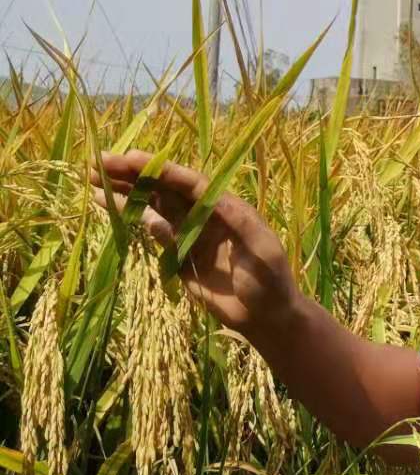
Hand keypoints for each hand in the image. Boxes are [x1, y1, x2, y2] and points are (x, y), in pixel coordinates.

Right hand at [90, 149, 301, 339]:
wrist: (265, 315)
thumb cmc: (271, 281)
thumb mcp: (263, 251)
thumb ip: (243, 226)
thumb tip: (218, 200)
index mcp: (227, 208)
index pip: (190, 183)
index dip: (161, 170)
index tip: (132, 158)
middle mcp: (206, 214)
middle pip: (166, 188)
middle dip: (134, 174)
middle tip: (99, 162)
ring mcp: (190, 232)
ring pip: (153, 204)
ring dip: (125, 190)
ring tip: (93, 176)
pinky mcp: (178, 253)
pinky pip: (151, 229)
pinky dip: (129, 215)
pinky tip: (106, 202)